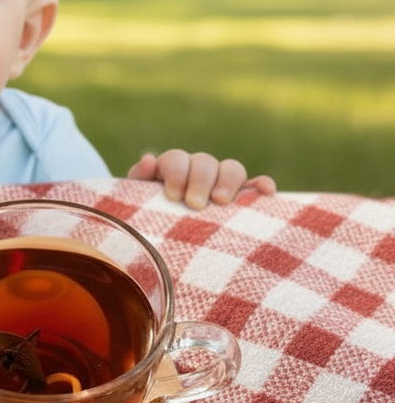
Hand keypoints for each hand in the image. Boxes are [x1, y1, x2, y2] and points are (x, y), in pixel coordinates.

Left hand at [127, 150, 276, 208]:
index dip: (176, 173)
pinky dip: (263, 185)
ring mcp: (221, 184)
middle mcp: (197, 172)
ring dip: (229, 180)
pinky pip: (257, 186)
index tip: (173, 196)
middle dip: (201, 180)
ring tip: (222, 202)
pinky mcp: (241, 198)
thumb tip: (148, 159)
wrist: (161, 243)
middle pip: (205, 162)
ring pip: (232, 168)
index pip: (176, 159)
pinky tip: (266, 192)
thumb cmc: (145, 222)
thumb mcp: (136, 204)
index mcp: (171, 170)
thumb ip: (139, 181)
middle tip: (195, 204)